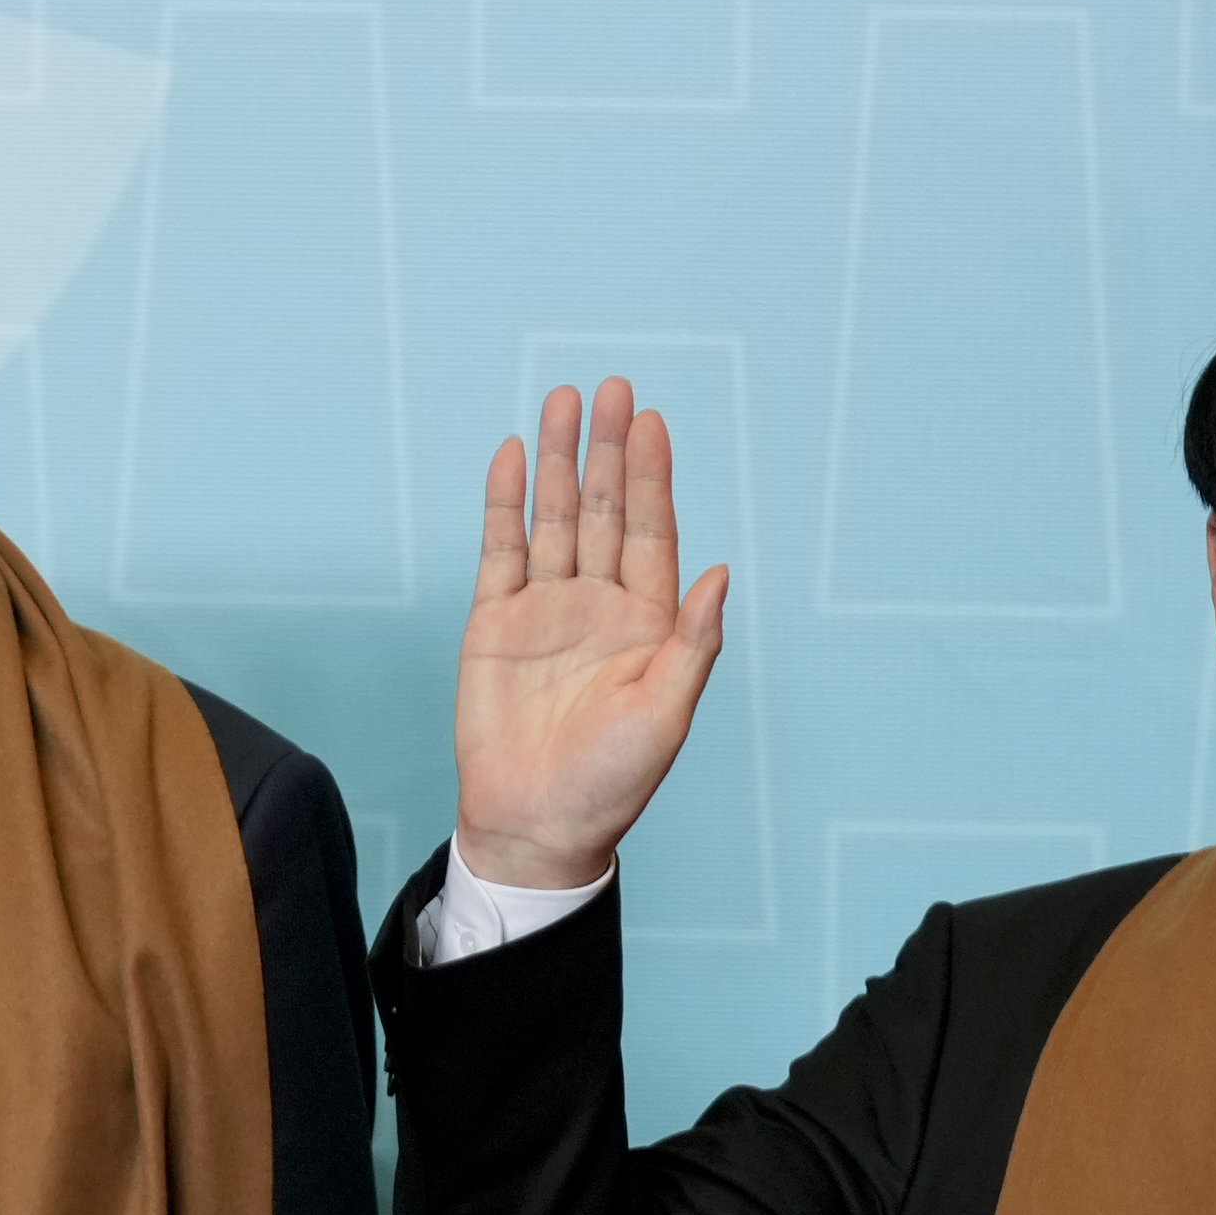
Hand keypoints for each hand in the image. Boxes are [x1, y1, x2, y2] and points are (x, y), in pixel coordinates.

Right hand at [450, 378, 731, 892]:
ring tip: (561, 402)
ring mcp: (545, 610)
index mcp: (648, 622)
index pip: (650, 532)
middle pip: (602, 510)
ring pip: (553, 519)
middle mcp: (598, 605)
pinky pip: (501, 551)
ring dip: (556, 462)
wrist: (534, 824)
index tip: (651, 422)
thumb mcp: (666, 713)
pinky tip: (511, 457)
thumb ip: (692, 642)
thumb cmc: (610, 781)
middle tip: (611, 390)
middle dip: (607, 451)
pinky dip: (505, 505)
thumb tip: (720, 573)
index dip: (651, 477)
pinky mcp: (494, 624)